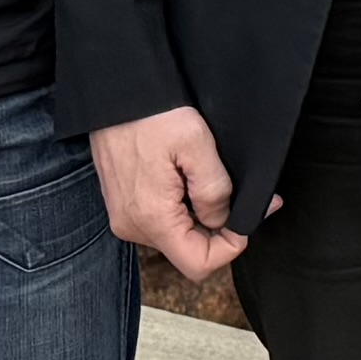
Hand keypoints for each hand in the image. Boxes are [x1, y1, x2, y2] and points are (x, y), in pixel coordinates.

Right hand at [92, 108, 247, 278]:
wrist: (115, 94)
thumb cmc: (152, 114)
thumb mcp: (197, 146)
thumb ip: (215, 191)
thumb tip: (224, 221)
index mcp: (151, 218)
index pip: (199, 265)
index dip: (230, 247)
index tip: (245, 218)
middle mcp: (133, 227)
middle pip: (189, 251)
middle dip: (219, 229)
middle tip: (238, 194)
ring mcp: (126, 217)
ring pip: (177, 237)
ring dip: (200, 216)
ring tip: (205, 179)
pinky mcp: (125, 206)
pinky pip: (162, 221)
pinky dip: (182, 208)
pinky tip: (187, 179)